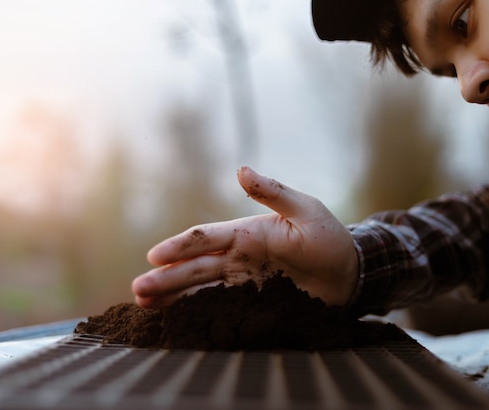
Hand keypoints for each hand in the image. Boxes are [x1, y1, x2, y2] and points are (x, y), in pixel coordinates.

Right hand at [132, 166, 358, 307]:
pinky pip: (221, 307)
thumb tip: (240, 170)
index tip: (154, 255)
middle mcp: (239, 257)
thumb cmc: (330, 237)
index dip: (180, 246)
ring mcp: (245, 281)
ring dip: (173, 296)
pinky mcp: (254, 302)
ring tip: (145, 305)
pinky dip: (197, 312)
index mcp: (247, 233)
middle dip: (166, 278)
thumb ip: (273, 193)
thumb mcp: (305, 210)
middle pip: (196, 268)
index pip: (206, 238)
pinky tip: (177, 319)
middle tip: (138, 290)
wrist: (350, 272)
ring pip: (201, 289)